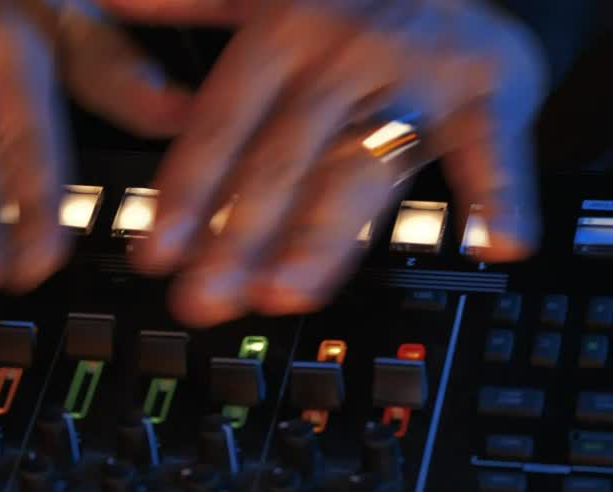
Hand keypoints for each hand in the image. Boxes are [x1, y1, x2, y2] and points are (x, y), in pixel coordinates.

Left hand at [99, 0, 546, 326]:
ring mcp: (414, 76)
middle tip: (207, 297)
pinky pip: (493, 146)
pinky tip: (495, 244)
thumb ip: (188, 1)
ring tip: (289, 292)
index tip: (155, 254)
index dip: (186, 194)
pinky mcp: (487, 91)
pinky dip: (500, 192)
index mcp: (280, 32)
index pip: (221, 125)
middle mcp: (342, 55)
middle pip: (281, 160)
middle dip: (239, 236)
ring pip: (363, 166)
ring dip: (326, 233)